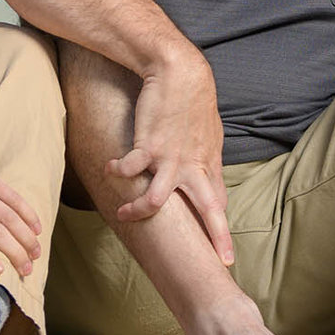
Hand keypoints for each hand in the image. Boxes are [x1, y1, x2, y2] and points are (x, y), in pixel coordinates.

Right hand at [112, 54, 233, 264]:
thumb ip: (208, 161)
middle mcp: (193, 166)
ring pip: (158, 200)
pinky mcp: (149, 145)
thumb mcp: (210, 136)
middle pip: (210, 208)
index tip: (224, 252)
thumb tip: (213, 180)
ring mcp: (171, 158)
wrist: (180, 73)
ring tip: (123, 214)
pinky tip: (110, 168)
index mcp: (208, 165)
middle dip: (216, 235)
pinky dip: (117, 171)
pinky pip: (129, 169)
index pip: (218, 203)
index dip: (220, 227)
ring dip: (138, 211)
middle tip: (221, 261)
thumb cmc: (193, 103)